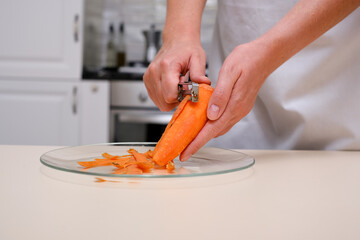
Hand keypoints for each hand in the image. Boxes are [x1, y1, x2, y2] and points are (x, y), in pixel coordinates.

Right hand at [143, 40, 210, 110]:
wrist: (177, 41)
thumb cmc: (187, 49)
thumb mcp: (198, 58)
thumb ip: (199, 73)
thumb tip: (203, 85)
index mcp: (166, 66)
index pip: (170, 95)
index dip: (181, 97)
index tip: (187, 89)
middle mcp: (154, 72)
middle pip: (164, 101)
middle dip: (176, 99)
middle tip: (184, 87)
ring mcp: (148, 77)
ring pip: (160, 102)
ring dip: (170, 98)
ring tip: (177, 86)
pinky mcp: (147, 81)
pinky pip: (156, 98)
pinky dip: (165, 96)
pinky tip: (171, 86)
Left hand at [180, 41, 271, 160]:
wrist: (265, 55)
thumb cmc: (247, 59)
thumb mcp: (229, 72)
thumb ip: (220, 95)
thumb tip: (211, 115)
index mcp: (234, 105)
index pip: (211, 130)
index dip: (197, 143)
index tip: (185, 153)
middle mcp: (237, 111)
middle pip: (214, 133)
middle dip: (197, 143)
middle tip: (182, 149)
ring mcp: (240, 109)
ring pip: (219, 128)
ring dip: (204, 135)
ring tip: (189, 138)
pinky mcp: (240, 106)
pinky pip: (223, 120)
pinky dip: (211, 125)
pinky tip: (203, 120)